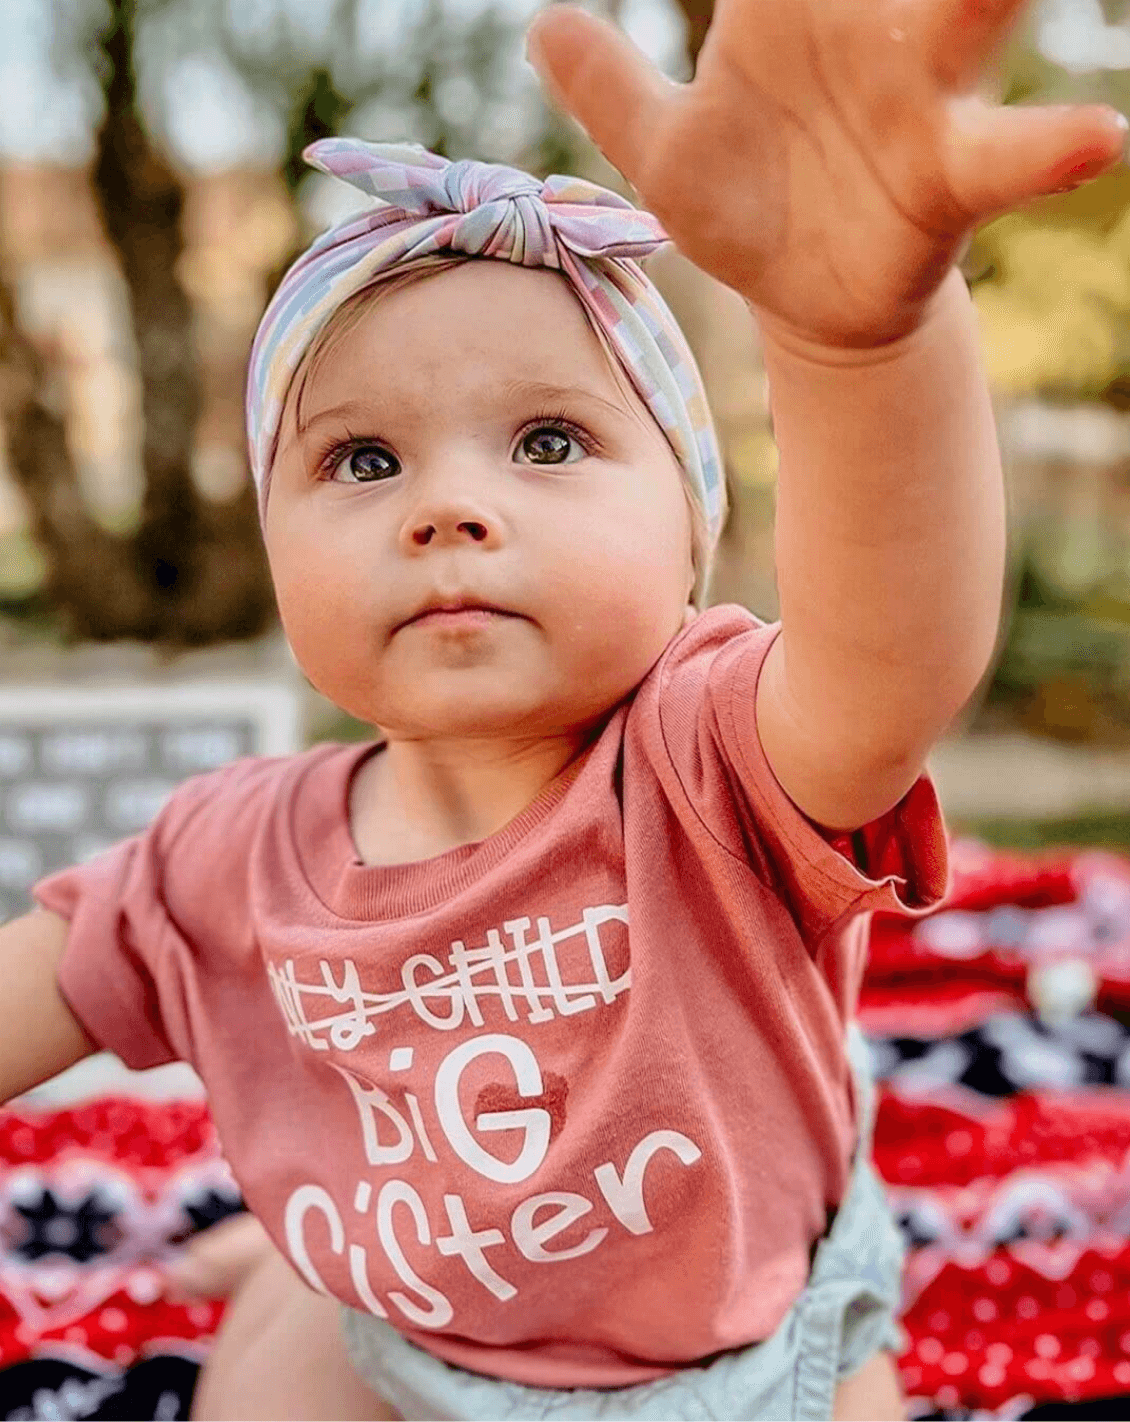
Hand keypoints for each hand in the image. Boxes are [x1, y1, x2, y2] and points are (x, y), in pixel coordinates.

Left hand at [529, 0, 1127, 345]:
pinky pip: (1005, 157)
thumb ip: (611, 90)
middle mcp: (864, 31)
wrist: (802, 297)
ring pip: (971, 16)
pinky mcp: (951, 177)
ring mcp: (916, 98)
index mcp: (786, 8)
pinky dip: (1050, 149)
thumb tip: (541, 25)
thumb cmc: (745, 208)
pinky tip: (1100, 139)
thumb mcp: (665, 155)